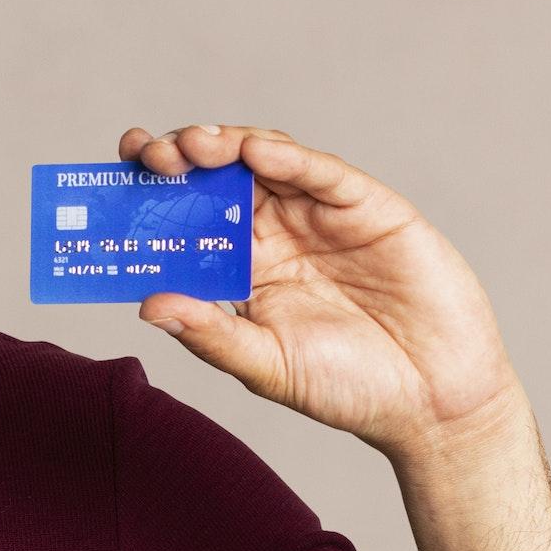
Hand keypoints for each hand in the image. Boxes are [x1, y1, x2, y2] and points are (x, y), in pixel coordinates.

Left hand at [121, 122, 531, 462]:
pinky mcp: (370, 208)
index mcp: (245, 268)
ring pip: (266, 162)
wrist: (432, 405)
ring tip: (191, 145)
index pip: (189, 218)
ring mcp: (322, 217)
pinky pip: (324, 174)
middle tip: (150, 155)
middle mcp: (278, 233)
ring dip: (226, 147)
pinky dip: (290, 159)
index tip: (118, 172)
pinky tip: (256, 153)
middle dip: (181, 159)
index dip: (156, 192)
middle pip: (220, 178)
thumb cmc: (348, 389)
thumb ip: (211, 334)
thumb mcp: (266, 365)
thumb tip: (146, 304)